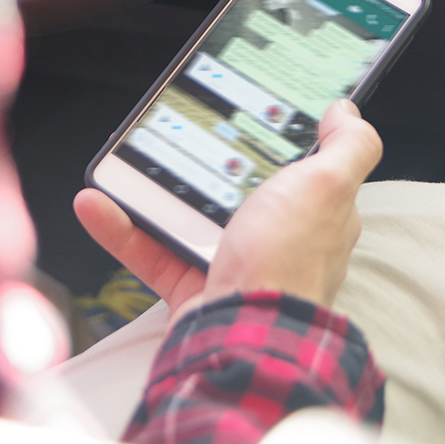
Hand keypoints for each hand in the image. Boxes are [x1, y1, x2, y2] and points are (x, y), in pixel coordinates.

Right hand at [74, 99, 382, 323]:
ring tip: (123, 162)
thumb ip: (348, 148)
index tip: (242, 109)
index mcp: (312, 212)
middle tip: (172, 130)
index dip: (274, 138)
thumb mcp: (328, 186)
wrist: (242, 334)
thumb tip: (347, 113)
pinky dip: (120, 228)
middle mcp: (275, 237)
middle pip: (234, 187)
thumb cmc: (288, 262)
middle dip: (201, 161)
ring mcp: (232, 262)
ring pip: (185, 215)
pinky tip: (96, 204)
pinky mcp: (193, 284)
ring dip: (149, 190)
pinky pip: (150, 249)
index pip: (298, 168)